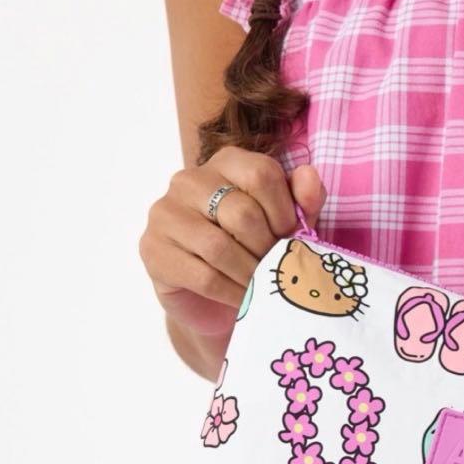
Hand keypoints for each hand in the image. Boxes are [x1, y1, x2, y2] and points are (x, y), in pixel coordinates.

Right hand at [139, 146, 325, 335]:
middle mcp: (189, 180)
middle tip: (279, 268)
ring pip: (219, 247)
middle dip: (268, 248)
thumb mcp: (287, 224)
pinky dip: (232, 292)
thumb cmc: (254, 251)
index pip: (261, 174)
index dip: (285, 212)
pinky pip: (202, 276)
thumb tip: (309, 176)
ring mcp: (165, 214)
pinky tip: (245, 300)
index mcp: (226, 162)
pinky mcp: (153, 250)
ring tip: (265, 286)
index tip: (293, 239)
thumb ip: (303, 200)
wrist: (216, 299)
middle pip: (241, 212)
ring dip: (251, 274)